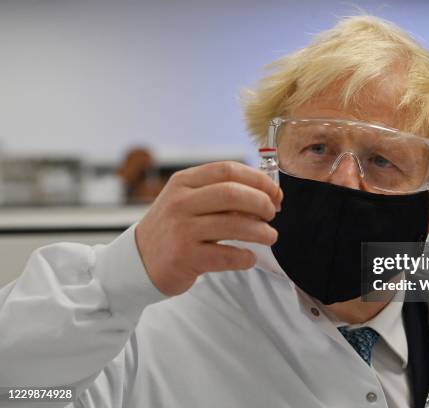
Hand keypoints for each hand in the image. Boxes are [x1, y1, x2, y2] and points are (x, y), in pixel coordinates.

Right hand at [135, 161, 281, 295]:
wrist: (138, 261)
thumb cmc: (173, 228)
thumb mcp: (187, 200)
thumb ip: (219, 193)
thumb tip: (265, 193)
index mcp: (183, 182)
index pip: (227, 170)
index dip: (258, 179)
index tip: (274, 192)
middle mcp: (180, 202)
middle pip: (232, 193)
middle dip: (261, 203)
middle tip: (272, 214)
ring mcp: (181, 230)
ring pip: (234, 224)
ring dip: (261, 231)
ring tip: (269, 236)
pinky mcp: (185, 257)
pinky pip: (227, 255)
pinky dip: (245, 257)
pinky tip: (249, 257)